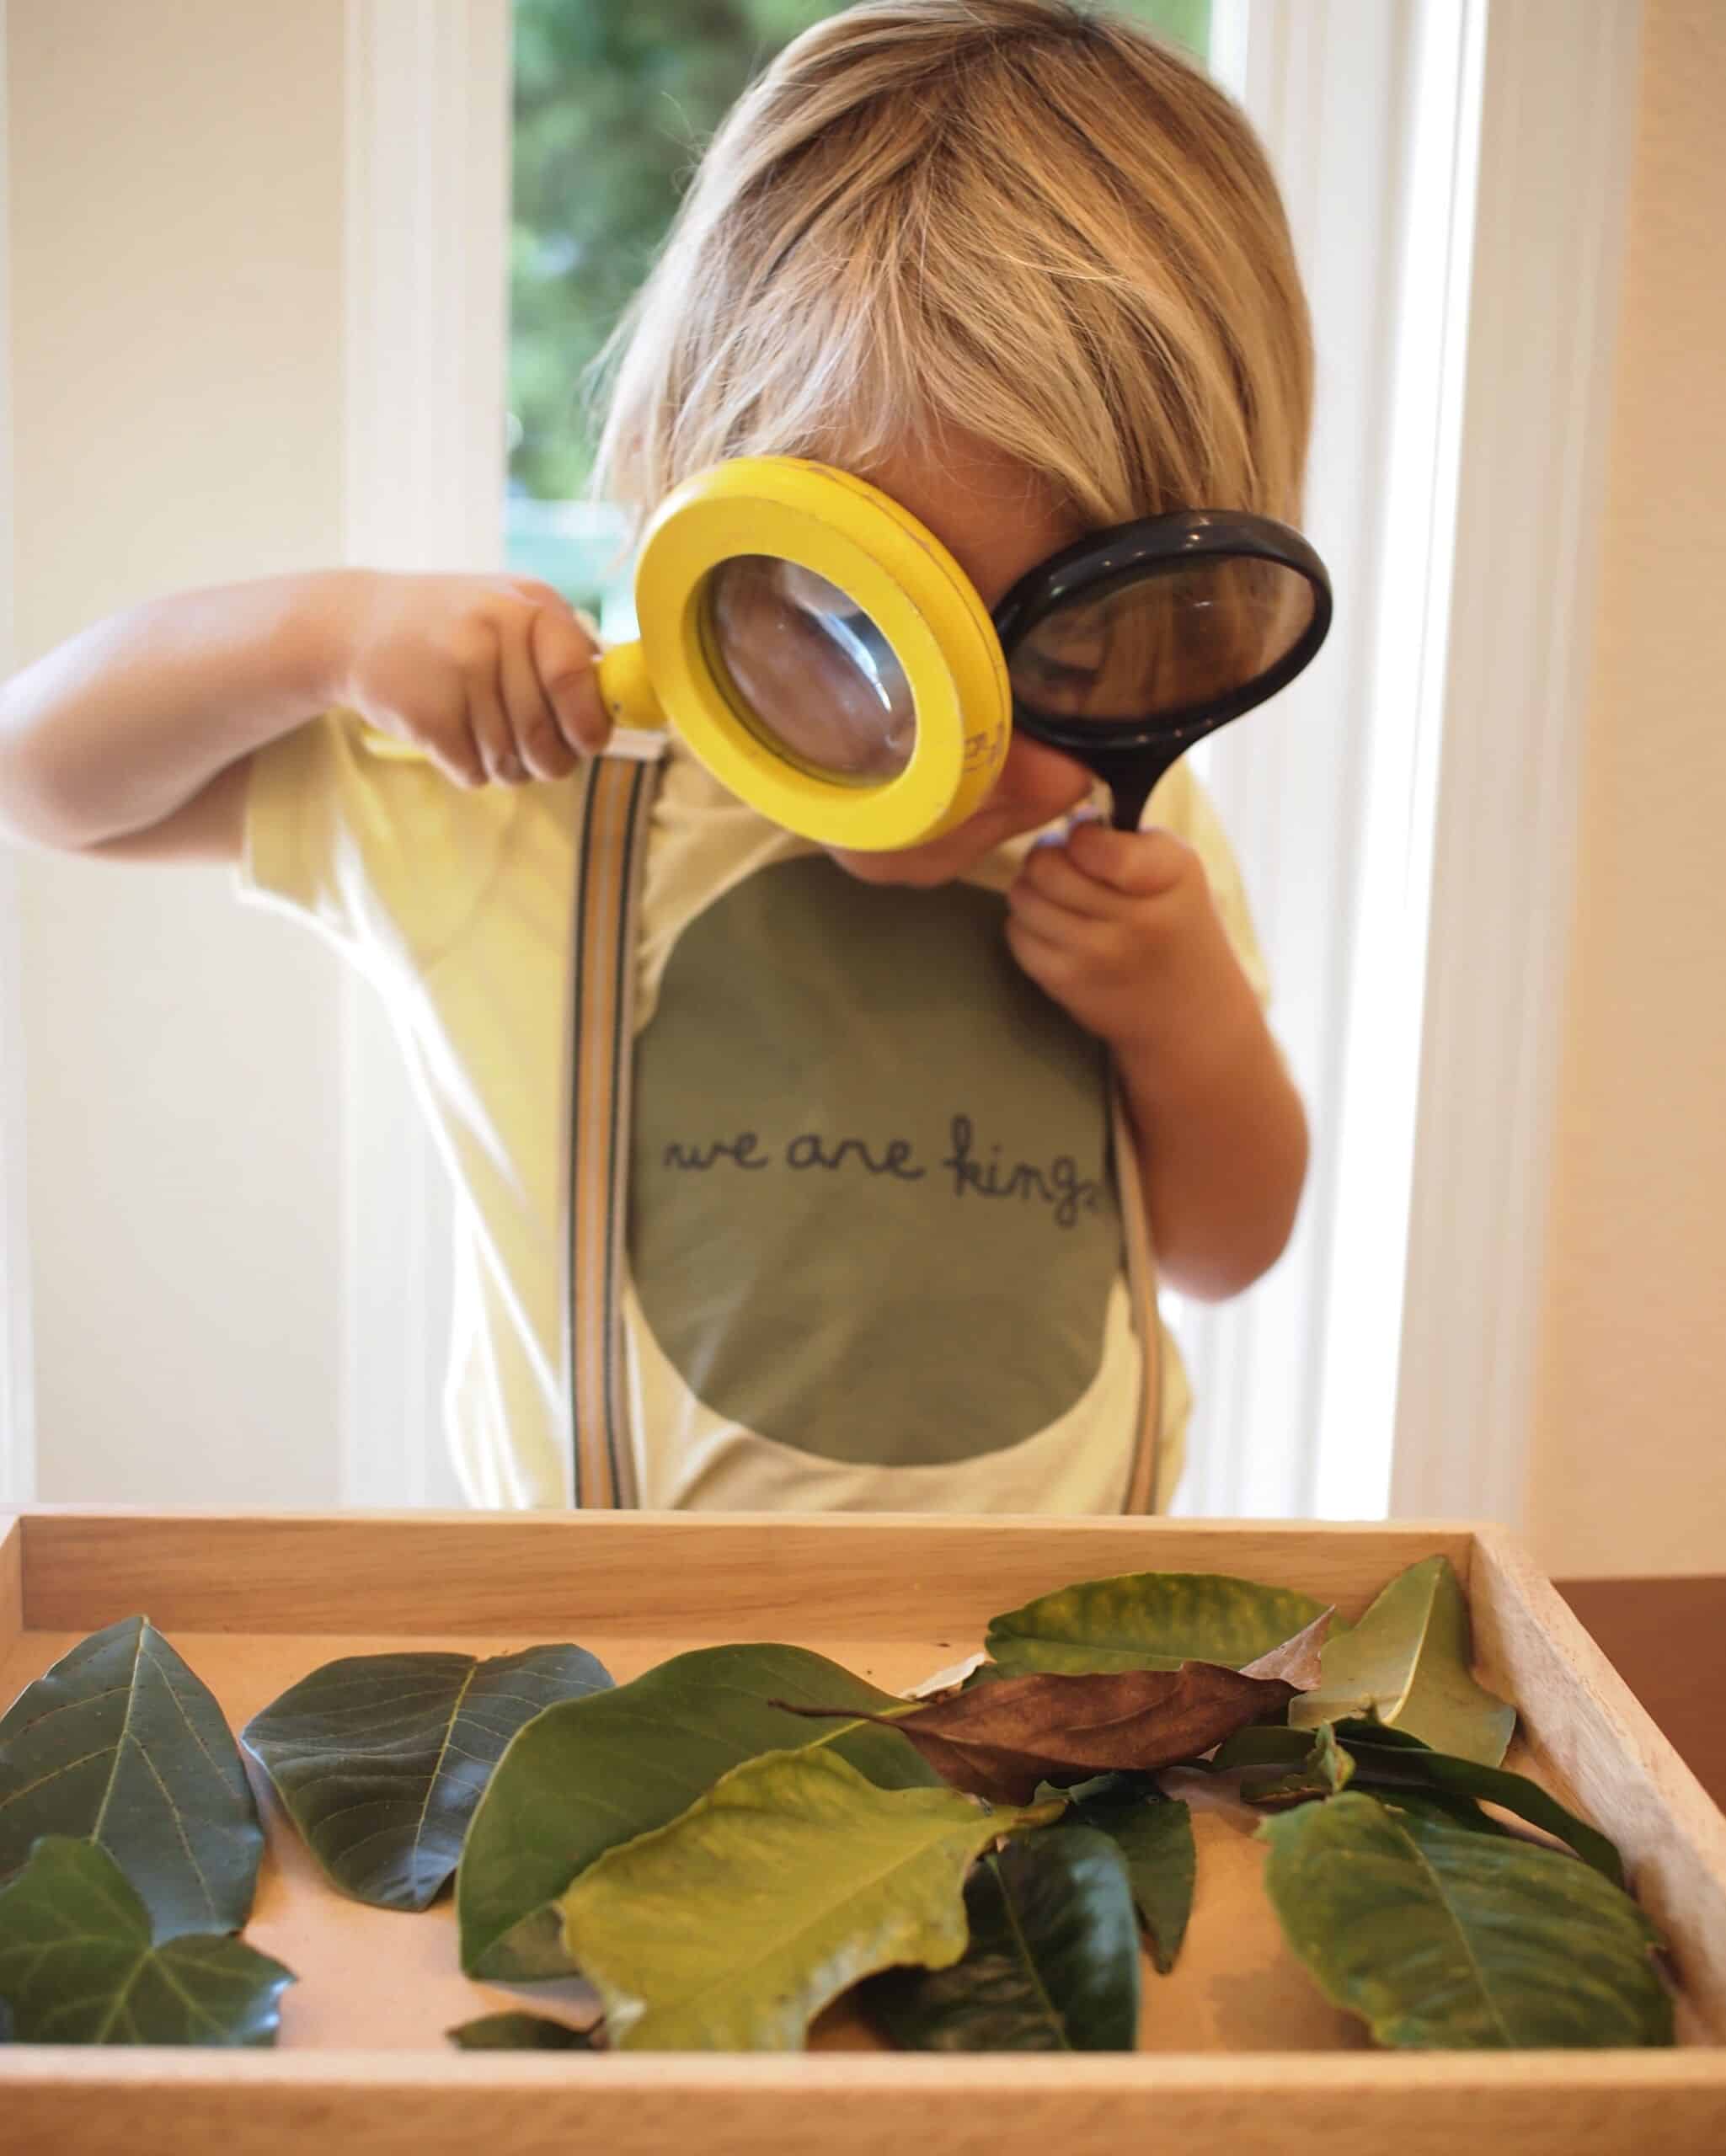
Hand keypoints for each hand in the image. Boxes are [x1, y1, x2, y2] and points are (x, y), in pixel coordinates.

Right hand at [332, 570, 608, 788]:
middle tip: (533, 750)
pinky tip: (450, 732)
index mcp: (529, 606)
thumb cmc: (454, 625)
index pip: (575, 679)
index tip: (589, 742)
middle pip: (547, 738)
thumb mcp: (512, 609)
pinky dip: (469, 767)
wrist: (356, 624)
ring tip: (480, 729)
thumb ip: (566, 652)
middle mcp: (494, 633)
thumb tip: (618, 710)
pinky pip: (474, 772)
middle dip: (547, 759)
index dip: (589, 724)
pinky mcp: (426, 715)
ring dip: (505, 764)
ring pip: (512, 763)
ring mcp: (456, 673)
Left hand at [1003, 818, 1255, 1061]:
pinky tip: (1056, 928)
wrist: (1192, 1011)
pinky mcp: (1068, 984)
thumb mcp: (1177, 870)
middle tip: (1064, 865)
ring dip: (1032, 890)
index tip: (1089, 841)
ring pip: (1024, 898)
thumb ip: (1125, 839)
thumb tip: (1063, 819)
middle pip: (1046, 867)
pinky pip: (1017, 934)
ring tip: (1058, 896)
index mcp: (1169, 877)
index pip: (1092, 844)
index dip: (1079, 835)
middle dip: (1046, 857)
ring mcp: (1098, 956)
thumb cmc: (1176, 923)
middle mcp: (1135, 920)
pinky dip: (1027, 924)